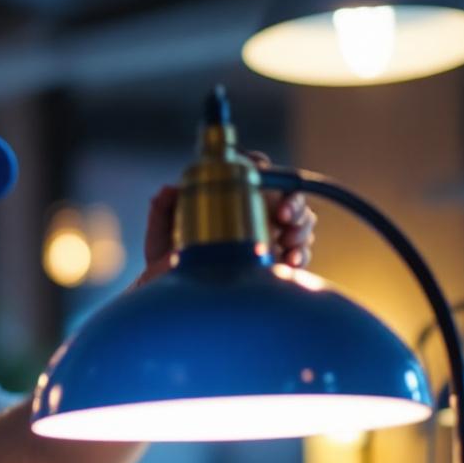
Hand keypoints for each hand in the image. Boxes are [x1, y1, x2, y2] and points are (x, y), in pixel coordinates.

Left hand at [134, 162, 316, 286]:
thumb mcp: (161, 233)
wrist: (173, 295)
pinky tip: (290, 261)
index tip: (262, 175)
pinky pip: (300, 254)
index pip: (257, 169)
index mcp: (231, 194)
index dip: (263, 168)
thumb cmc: (166, 259)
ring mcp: (268, 236)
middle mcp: (254, 212)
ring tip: (287, 243)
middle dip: (294, 202)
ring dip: (301, 229)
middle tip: (284, 217)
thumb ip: (162, 209)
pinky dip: (301, 256)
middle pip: (289, 195)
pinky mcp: (276, 261)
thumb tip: (169, 190)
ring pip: (301, 222)